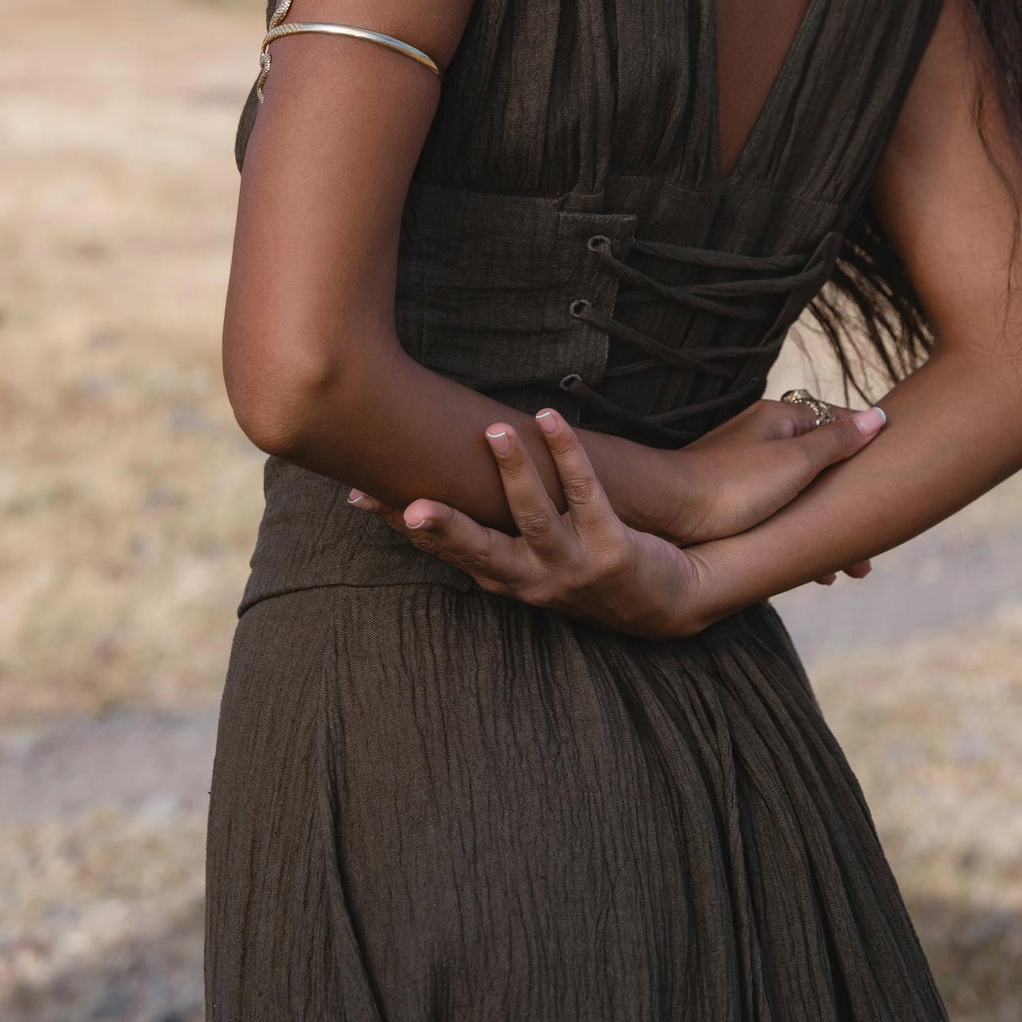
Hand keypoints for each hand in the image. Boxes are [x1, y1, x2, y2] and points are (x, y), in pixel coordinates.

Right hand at [351, 408, 709, 638]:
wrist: (663, 603)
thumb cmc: (584, 566)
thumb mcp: (532, 559)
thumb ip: (491, 529)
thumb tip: (444, 474)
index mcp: (503, 578)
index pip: (443, 550)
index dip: (400, 523)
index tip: (359, 494)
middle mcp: (531, 578)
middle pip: (479, 549)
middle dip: (443, 526)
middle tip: (407, 503)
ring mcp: (572, 567)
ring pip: (535, 517)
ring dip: (514, 473)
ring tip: (493, 432)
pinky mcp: (612, 550)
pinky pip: (587, 495)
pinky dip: (569, 455)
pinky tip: (552, 419)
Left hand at [670, 397, 884, 578]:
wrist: (666, 513)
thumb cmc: (731, 485)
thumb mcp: (795, 462)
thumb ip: (837, 441)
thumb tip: (878, 416)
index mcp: (780, 419)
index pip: (837, 422)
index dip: (865, 450)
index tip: (888, 481)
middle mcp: (764, 437)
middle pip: (822, 464)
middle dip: (847, 503)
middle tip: (867, 549)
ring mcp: (747, 467)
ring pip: (801, 494)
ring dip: (824, 526)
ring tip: (841, 571)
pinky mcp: (734, 497)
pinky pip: (779, 512)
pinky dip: (798, 534)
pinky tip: (805, 568)